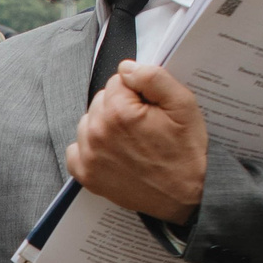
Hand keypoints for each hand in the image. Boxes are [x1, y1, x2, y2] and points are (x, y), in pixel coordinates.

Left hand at [66, 59, 208, 223]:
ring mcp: (89, 155)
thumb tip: (126, 67)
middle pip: (102, 99)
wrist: (186, 195)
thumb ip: (153, 77)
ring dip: (105, 126)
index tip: (151, 108)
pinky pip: (76, 148)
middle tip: (144, 126)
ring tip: (130, 141)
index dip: (138, 91)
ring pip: (89, 121)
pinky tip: (111, 152)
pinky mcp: (86, 175)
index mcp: (119, 112)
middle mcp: (97, 133)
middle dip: (121, 106)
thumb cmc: (186, 151)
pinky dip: (90, 147)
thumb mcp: (183, 105)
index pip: (119, 80)